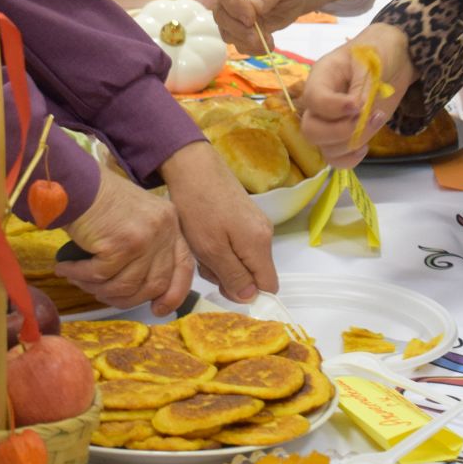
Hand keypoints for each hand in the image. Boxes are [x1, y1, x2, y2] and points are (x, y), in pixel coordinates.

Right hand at [55, 168, 193, 315]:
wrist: (76, 182)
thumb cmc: (101, 201)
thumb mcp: (138, 220)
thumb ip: (148, 250)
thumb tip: (147, 294)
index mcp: (171, 224)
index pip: (184, 266)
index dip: (174, 294)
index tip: (158, 310)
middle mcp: (164, 230)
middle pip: (154, 284)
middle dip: (126, 299)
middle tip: (101, 295)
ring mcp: (144, 238)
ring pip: (124, 286)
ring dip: (97, 289)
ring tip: (78, 280)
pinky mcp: (120, 245)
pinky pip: (100, 276)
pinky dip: (79, 275)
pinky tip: (65, 268)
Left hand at [160, 142, 277, 301]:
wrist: (194, 166)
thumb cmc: (199, 208)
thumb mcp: (211, 249)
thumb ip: (233, 276)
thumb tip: (251, 297)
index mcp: (260, 245)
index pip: (268, 286)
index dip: (248, 294)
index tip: (222, 286)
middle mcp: (265, 234)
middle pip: (254, 274)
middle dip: (229, 276)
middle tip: (204, 261)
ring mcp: (255, 223)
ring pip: (243, 260)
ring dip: (220, 261)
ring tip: (200, 244)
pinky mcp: (245, 216)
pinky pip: (238, 245)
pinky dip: (220, 247)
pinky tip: (204, 234)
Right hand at [214, 0, 315, 50]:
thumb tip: (253, 7)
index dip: (234, 5)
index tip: (251, 18)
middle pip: (220, 13)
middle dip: (238, 29)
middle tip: (259, 37)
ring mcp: (232, 10)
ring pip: (226, 31)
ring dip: (245, 41)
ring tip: (268, 41)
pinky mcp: (240, 26)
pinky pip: (237, 42)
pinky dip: (251, 48)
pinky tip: (267, 44)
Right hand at [300, 24, 416, 168]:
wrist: (395, 58)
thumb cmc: (379, 50)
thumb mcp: (371, 60)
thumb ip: (361, 85)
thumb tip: (357, 110)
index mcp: (321, 76)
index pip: (313, 99)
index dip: (333, 108)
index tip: (359, 105)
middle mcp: (320, 102)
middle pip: (310, 130)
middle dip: (340, 131)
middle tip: (365, 117)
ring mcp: (331, 121)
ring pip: (325, 148)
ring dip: (352, 142)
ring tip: (377, 119)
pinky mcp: (345, 134)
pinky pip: (335, 158)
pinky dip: (349, 159)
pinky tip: (365, 146)